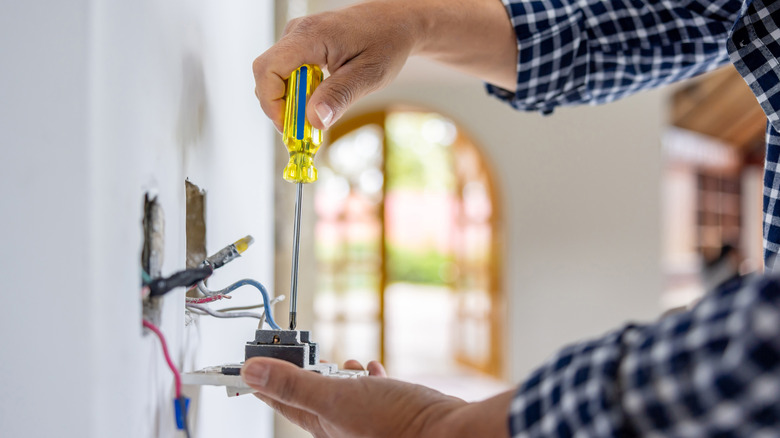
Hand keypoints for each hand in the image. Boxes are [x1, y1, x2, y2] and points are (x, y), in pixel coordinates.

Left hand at [241, 357, 513, 437]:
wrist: (444, 431)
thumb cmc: (395, 422)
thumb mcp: (337, 397)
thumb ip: (295, 384)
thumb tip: (252, 372)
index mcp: (322, 424)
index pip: (280, 401)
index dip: (262, 384)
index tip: (245, 369)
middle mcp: (340, 425)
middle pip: (309, 395)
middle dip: (302, 372)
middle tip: (296, 353)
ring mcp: (364, 418)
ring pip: (340, 392)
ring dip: (337, 373)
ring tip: (343, 362)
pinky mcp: (387, 410)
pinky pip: (369, 392)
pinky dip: (366, 378)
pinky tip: (375, 371)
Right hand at [252, 0, 517, 131]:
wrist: (396, 23)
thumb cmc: (386, 43)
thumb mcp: (368, 75)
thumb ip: (339, 96)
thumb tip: (314, 121)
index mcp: (310, 37)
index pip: (268, 70)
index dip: (272, 104)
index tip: (290, 128)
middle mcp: (297, 33)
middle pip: (266, 74)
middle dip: (280, 106)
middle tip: (304, 129)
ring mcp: (297, 37)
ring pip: (275, 75)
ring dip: (290, 100)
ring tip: (317, 114)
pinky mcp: (302, 44)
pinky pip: (287, 71)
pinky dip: (297, 91)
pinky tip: (318, 100)